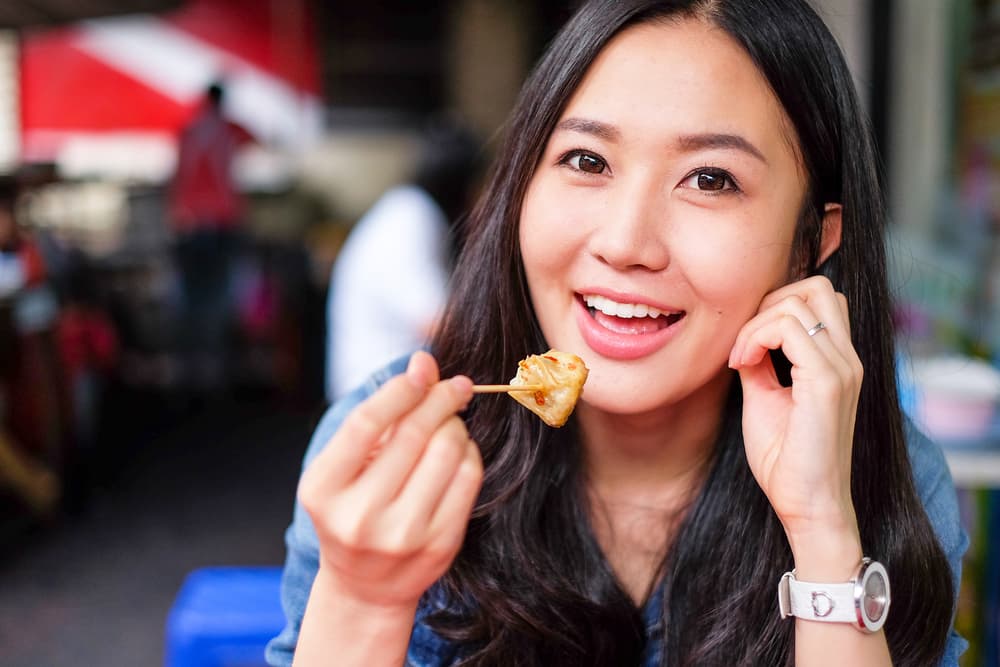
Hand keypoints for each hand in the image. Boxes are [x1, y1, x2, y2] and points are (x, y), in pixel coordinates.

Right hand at [298, 351, 481, 610]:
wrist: (365, 585)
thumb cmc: (353, 508)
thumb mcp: (346, 465)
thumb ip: (382, 413)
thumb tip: (423, 361)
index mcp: (323, 489)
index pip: (367, 422)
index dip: (401, 388)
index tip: (422, 367)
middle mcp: (360, 516)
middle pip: (413, 434)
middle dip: (439, 398)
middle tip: (454, 385)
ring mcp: (402, 535)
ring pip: (447, 452)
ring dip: (455, 425)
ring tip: (449, 423)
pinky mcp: (439, 545)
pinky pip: (468, 478)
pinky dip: (469, 452)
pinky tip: (458, 451)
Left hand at [728, 276, 862, 551]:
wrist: (807, 506)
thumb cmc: (786, 460)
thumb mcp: (764, 398)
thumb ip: (760, 362)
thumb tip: (745, 336)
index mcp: (837, 361)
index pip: (816, 299)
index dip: (771, 310)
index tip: (742, 350)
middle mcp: (847, 358)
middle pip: (815, 286)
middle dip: (768, 303)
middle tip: (743, 344)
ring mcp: (842, 367)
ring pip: (799, 300)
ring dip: (757, 322)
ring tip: (740, 358)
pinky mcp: (828, 382)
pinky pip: (788, 328)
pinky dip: (755, 337)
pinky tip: (741, 365)